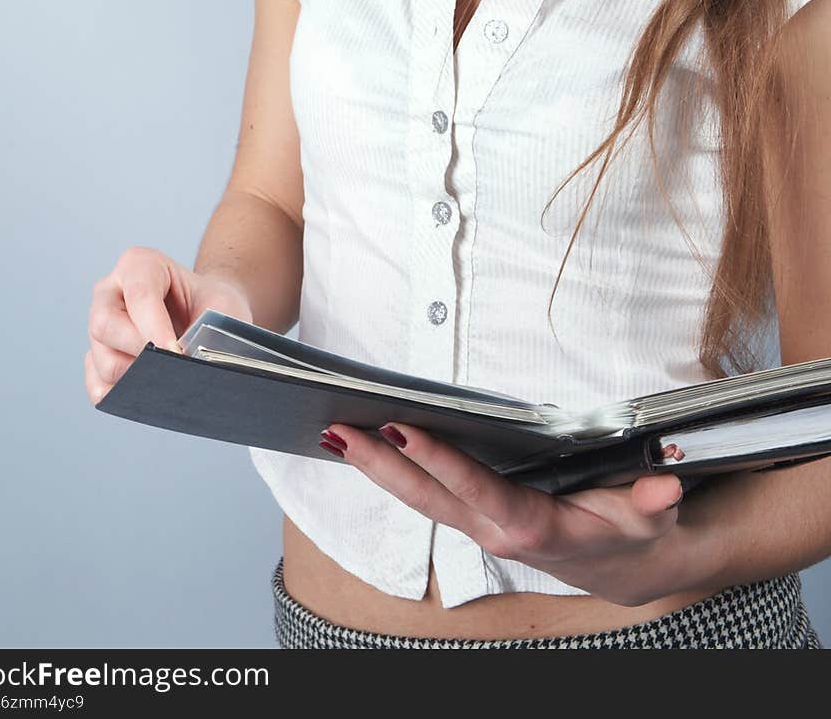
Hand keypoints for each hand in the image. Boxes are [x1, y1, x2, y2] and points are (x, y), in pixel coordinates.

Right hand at [84, 246, 253, 405]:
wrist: (207, 313)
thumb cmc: (212, 304)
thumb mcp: (222, 306)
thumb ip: (209, 329)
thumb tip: (194, 366)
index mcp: (140, 265)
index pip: (139, 294)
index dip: (155, 327)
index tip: (176, 352)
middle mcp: (110, 291)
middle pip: (104, 325)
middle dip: (139, 352)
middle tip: (172, 367)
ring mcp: (99, 325)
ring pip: (101, 359)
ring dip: (134, 377)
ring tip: (168, 379)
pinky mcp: (97, 357)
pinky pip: (97, 384)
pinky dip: (121, 394)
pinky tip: (148, 391)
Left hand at [320, 420, 697, 606]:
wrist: (630, 568)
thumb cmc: (634, 534)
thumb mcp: (651, 519)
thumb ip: (651, 503)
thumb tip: (663, 486)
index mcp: (534, 527)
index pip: (477, 491)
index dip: (440, 462)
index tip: (402, 430)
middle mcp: (497, 530)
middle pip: (428, 498)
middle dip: (381, 465)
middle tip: (338, 430)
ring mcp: (480, 526)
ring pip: (419, 498)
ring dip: (376, 468)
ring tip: (335, 434)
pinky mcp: (476, 518)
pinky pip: (427, 495)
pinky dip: (394, 472)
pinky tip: (365, 448)